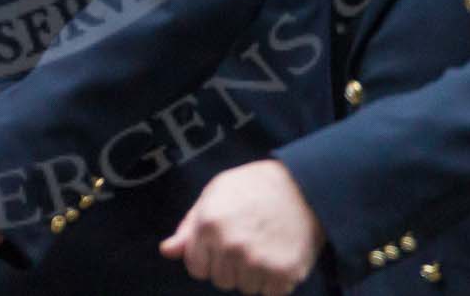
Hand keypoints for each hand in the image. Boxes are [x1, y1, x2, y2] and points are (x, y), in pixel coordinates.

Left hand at [161, 160, 323, 293]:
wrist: (303, 185)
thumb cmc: (254, 186)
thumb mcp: (214, 194)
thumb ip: (189, 226)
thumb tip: (166, 251)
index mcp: (208, 225)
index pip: (196, 268)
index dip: (209, 257)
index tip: (222, 244)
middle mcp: (230, 246)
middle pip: (221, 281)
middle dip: (230, 266)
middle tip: (247, 241)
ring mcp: (257, 262)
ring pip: (245, 288)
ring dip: (253, 274)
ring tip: (264, 246)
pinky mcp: (284, 273)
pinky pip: (270, 293)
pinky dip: (274, 281)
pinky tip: (278, 256)